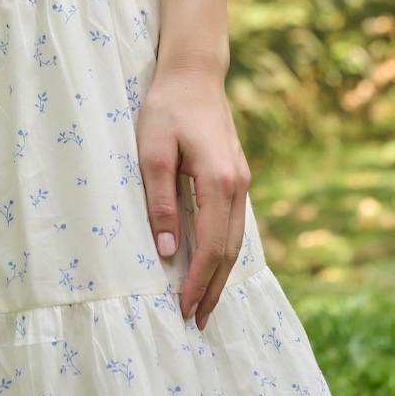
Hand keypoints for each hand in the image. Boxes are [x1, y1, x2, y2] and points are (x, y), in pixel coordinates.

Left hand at [136, 53, 249, 328]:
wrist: (194, 73)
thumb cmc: (167, 108)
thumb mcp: (152, 152)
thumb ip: (160, 201)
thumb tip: (167, 251)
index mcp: (218, 181)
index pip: (211, 247)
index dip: (196, 281)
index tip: (181, 308)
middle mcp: (238, 186)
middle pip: (229, 252)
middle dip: (212, 289)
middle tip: (196, 322)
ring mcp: (242, 181)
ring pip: (236, 241)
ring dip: (221, 275)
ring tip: (204, 303)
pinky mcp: (237, 177)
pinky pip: (234, 225)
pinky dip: (225, 252)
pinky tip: (213, 265)